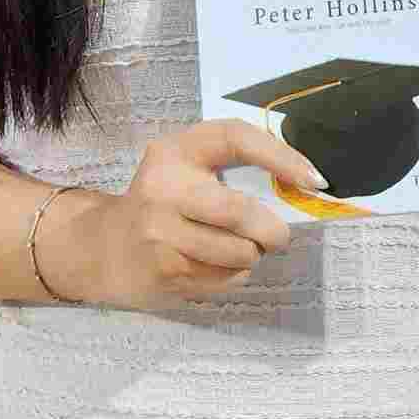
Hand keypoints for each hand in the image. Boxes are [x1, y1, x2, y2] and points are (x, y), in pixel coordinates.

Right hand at [36, 119, 325, 309]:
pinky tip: (214, 265)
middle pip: (239, 211)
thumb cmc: (163, 200)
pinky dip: (233, 275)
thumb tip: (304, 183)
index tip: (315, 179)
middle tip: (278, 236)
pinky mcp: (162, 272)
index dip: (280, 156)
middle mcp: (162, 189)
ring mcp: (159, 234)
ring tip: (240, 249)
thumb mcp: (186, 166)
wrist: (103, 247)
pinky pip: (224, 279)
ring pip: (237, 252)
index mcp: (174, 152)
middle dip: (271, 229)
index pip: (234, 139)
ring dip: (251, 255)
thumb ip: (232, 165)